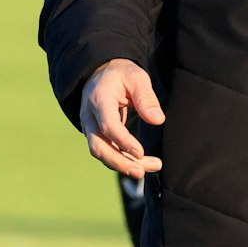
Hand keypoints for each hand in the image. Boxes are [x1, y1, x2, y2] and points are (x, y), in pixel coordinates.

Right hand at [80, 58, 165, 178]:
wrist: (100, 74)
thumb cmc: (121, 75)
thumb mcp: (136, 77)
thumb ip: (146, 98)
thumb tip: (158, 120)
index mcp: (99, 100)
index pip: (107, 125)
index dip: (123, 141)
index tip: (140, 152)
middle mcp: (89, 116)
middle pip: (98, 146)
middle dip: (119, 162)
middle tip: (141, 172)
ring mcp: (89, 127)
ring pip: (100, 153)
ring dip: (122, 165)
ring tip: (146, 170)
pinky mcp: (95, 135)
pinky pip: (105, 151)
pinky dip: (121, 160)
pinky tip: (140, 165)